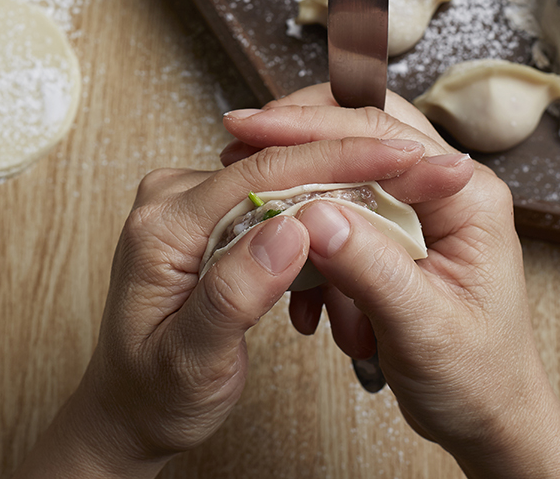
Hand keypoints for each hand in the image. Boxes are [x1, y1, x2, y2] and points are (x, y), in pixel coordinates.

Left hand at [13, 133, 462, 478]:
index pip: (262, 173)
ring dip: (343, 204)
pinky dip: (321, 223)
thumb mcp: (193, 359)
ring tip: (395, 223)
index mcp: (164, 225)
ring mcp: (194, 204)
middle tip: (427, 171)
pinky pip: (279, 204)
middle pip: (280, 167)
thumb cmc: (156, 392)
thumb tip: (292, 229)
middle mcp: (175, 199)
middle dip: (356, 171)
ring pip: (287, 184)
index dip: (337, 160)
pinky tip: (350, 247)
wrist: (132, 405)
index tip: (398, 156)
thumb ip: (234, 292)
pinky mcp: (214, 217)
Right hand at [221, 84, 559, 478]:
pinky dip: (312, 240)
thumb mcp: (424, 328)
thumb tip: (313, 214)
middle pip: (360, 132)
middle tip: (239, 149)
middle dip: (298, 142)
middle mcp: (445, 187)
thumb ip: (371, 267)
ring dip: (303, 199)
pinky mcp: (397, 233)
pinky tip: (301, 291)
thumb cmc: (476, 377)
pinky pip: (342, 213)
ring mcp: (420, 208)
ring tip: (267, 231)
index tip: (251, 129)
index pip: (380, 133)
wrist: (486, 416)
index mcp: (466, 194)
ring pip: (345, 171)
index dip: (310, 128)